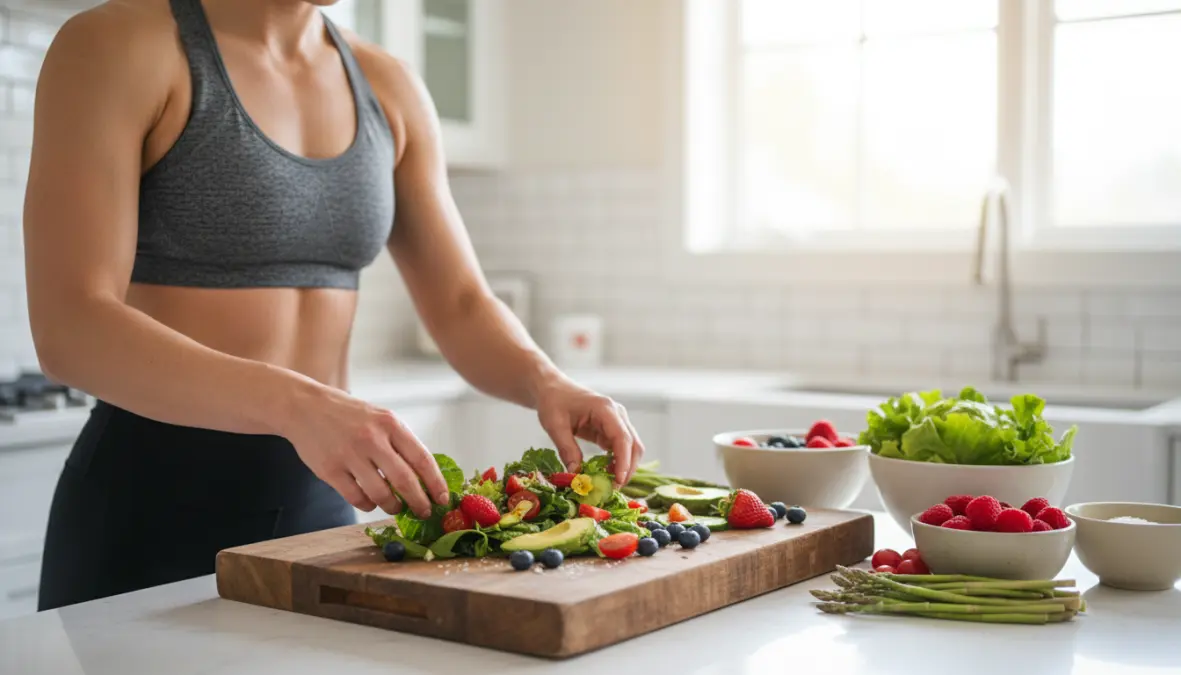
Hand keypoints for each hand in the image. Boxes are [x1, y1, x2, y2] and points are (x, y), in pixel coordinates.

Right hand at [282, 384, 448, 517]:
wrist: (305, 407)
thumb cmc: (349, 415)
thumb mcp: (380, 417)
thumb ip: (400, 442)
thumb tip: (424, 477)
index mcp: (390, 424)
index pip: (422, 458)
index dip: (435, 483)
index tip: (442, 499)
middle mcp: (371, 439)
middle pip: (405, 481)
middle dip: (419, 502)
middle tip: (424, 512)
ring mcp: (349, 455)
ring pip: (380, 494)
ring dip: (393, 506)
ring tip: (396, 507)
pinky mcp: (330, 470)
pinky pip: (356, 498)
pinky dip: (368, 505)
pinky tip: (370, 502)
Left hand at [536, 379, 643, 485]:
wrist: (553, 389)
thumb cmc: (553, 402)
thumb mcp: (555, 425)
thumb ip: (567, 449)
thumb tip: (576, 474)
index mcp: (605, 409)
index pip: (622, 437)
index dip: (623, 460)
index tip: (618, 480)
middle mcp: (617, 414)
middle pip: (634, 445)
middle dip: (627, 469)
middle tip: (613, 490)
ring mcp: (617, 422)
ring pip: (632, 449)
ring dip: (624, 468)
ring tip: (608, 485)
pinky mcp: (612, 430)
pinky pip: (621, 449)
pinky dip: (617, 463)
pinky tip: (605, 474)